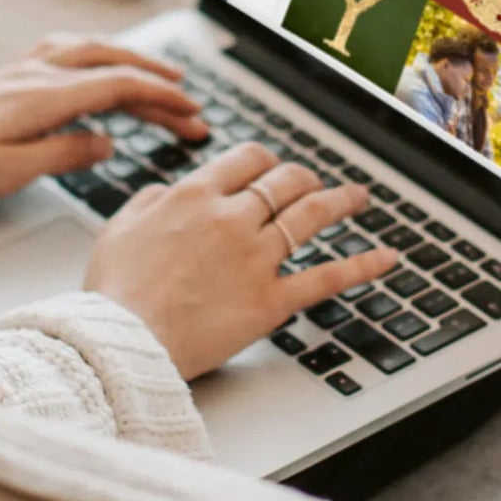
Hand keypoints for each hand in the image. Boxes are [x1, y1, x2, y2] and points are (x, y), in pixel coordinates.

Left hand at [0, 35, 208, 206]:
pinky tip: (102, 63)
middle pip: (113, 65)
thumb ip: (63, 155)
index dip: (161, 99)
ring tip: (162, 77)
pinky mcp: (9, 74)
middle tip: (192, 106)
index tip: (192, 115)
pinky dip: (99, 54)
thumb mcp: (6, 171)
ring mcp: (23, 70)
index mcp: (44, 97)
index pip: (119, 87)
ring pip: (92, 50)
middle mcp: (37, 74)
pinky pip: (67, 50)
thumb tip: (107, 143)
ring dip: (132, 61)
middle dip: (158, 82)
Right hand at [83, 142, 399, 379]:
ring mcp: (257, 258)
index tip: (271, 168)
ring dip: (341, 201)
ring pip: (311, 216)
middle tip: (313, 183)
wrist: (123, 340)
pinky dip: (363, 265)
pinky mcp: (272, 300)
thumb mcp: (117, 228)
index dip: (265, 161)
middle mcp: (232, 218)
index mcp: (194, 195)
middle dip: (303, 177)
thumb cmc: (113, 292)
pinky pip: (327, 277)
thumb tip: (167, 192)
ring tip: (359, 197)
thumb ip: (149, 201)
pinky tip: (387, 257)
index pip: (247, 159)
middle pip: (285, 181)